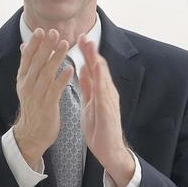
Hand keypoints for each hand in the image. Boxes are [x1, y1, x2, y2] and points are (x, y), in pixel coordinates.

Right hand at [10, 29, 72, 168]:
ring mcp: (37, 95)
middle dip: (45, 46)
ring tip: (65, 44)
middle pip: (37, 62)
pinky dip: (62, 78)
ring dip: (56, 58)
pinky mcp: (47, 105)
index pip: (27, 57)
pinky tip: (70, 69)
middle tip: (54, 31)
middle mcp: (28, 85)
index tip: (41, 30)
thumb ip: (28, 65)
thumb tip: (25, 45)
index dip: (34, 44)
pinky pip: (55, 90)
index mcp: (23, 78)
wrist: (32, 133)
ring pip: (46, 73)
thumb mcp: (26, 84)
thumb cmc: (33, 106)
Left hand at [77, 37, 135, 184]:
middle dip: (91, 51)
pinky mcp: (108, 109)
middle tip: (82, 35)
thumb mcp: (89, 104)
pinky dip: (99, 78)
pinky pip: (103, 91)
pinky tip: (96, 69)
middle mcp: (107, 92)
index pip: (93, 68)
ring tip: (89, 46)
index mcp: (101, 91)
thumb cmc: (100, 129)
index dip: (86, 53)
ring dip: (96, 59)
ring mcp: (109, 100)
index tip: (78, 39)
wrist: (110, 150)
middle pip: (99, 68)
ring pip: (102, 75)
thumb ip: (87, 87)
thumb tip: (82, 69)